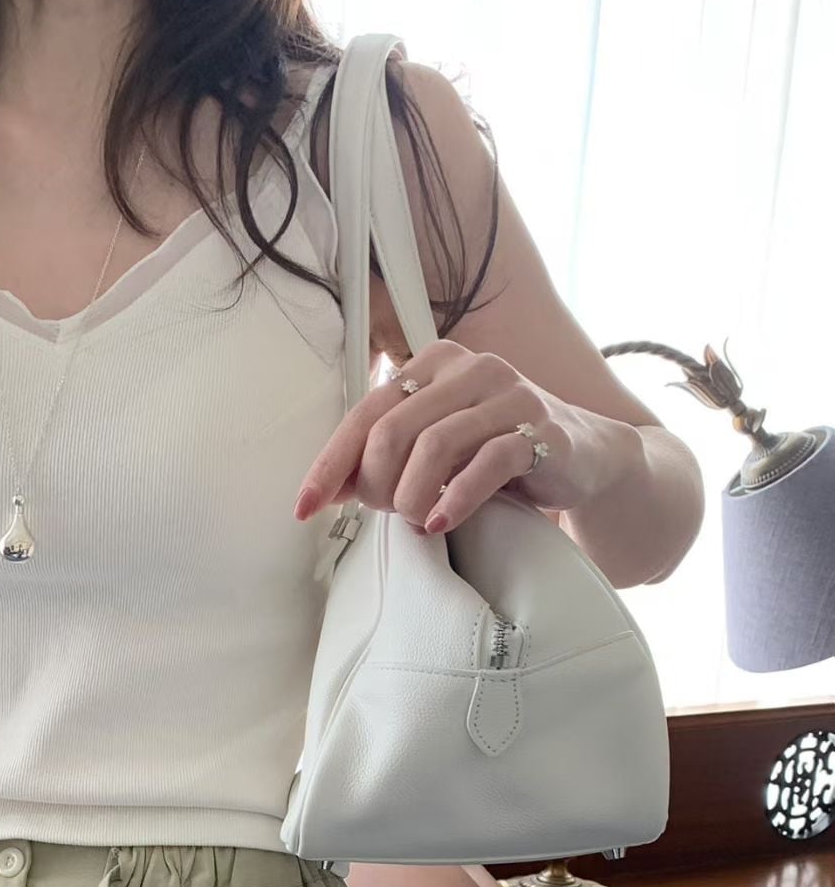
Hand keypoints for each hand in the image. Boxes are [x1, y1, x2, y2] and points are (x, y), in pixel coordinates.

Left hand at [292, 339, 586, 534]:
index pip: (365, 412)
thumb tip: (327, 489)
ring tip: (416, 520)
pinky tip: (440, 522)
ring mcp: (510, 395)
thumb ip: (386, 459)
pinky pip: (487, 464)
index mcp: (434, 364)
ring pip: (434, 446)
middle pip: (393, 430)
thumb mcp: (436, 450)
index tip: (305, 508)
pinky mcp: (542, 430)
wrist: (583, 458)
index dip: (331, 463)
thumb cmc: (497, 453)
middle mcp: (470, 368)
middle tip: (386, 514)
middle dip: (376, 484)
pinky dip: (455, 499)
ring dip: (411, 496)